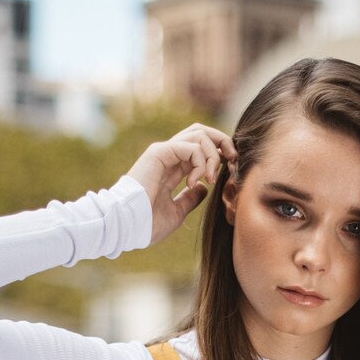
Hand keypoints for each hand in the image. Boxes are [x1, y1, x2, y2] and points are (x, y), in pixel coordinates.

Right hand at [125, 122, 236, 247]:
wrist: (127, 227)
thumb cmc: (147, 223)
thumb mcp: (177, 212)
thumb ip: (190, 198)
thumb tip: (204, 188)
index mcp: (171, 167)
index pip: (200, 148)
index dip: (219, 154)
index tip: (230, 171)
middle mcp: (168, 155)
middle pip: (202, 132)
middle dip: (222, 142)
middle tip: (232, 161)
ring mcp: (163, 151)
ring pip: (199, 134)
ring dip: (214, 154)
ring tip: (212, 178)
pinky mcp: (160, 152)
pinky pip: (191, 146)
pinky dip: (201, 162)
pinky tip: (195, 181)